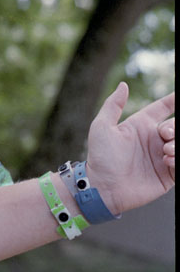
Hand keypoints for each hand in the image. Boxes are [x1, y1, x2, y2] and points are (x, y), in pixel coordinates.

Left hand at [85, 84, 174, 214]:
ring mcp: (162, 156)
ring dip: (178, 144)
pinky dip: (179, 160)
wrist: (103, 187)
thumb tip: (123, 84)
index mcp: (140, 125)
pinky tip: (168, 161)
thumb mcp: (102, 127)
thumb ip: (113, 105)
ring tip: (166, 151)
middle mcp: (153, 139)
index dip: (173, 100)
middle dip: (174, 127)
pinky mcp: (168, 175)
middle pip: (176, 125)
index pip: (162, 108)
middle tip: (164, 135)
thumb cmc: (100, 157)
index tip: (179, 95)